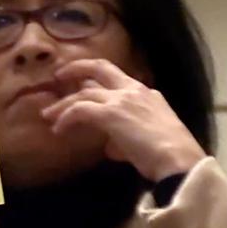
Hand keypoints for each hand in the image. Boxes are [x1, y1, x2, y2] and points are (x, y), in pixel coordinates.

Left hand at [42, 58, 205, 181]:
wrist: (178, 160)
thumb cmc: (167, 155)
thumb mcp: (146, 139)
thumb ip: (125, 138)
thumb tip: (111, 147)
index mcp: (147, 93)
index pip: (116, 77)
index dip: (96, 78)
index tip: (81, 82)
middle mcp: (133, 90)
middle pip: (99, 67)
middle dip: (76, 68)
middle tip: (58, 76)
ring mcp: (121, 99)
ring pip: (83, 93)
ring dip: (62, 105)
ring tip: (48, 115)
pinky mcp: (110, 113)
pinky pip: (79, 110)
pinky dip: (65, 118)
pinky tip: (58, 130)